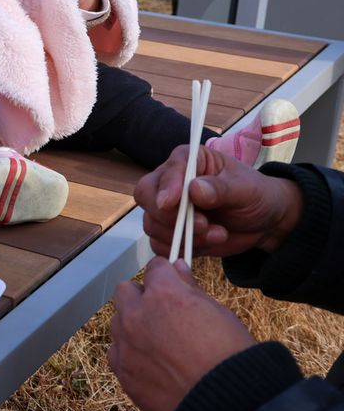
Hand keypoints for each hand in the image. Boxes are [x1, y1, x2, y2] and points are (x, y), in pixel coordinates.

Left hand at [109, 257, 255, 410]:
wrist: (226, 408)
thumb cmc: (231, 358)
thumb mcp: (219, 314)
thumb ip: (191, 289)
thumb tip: (178, 269)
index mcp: (164, 295)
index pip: (155, 268)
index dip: (166, 275)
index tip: (172, 283)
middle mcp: (137, 315)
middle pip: (126, 291)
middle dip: (141, 297)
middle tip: (163, 314)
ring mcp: (125, 343)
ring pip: (118, 322)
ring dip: (133, 326)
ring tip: (160, 345)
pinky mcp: (122, 370)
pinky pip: (117, 352)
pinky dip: (129, 354)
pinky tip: (152, 366)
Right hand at [135, 146, 302, 257]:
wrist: (264, 223)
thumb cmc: (255, 195)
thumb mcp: (246, 189)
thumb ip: (221, 189)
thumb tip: (194, 189)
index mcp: (188, 162)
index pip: (166, 170)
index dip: (166, 186)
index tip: (172, 204)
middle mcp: (170, 183)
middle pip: (146, 196)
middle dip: (169, 217)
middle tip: (202, 226)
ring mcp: (168, 209)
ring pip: (152, 224)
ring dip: (183, 237)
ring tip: (218, 235)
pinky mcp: (171, 232)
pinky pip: (159, 244)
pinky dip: (181, 249)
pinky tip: (207, 244)